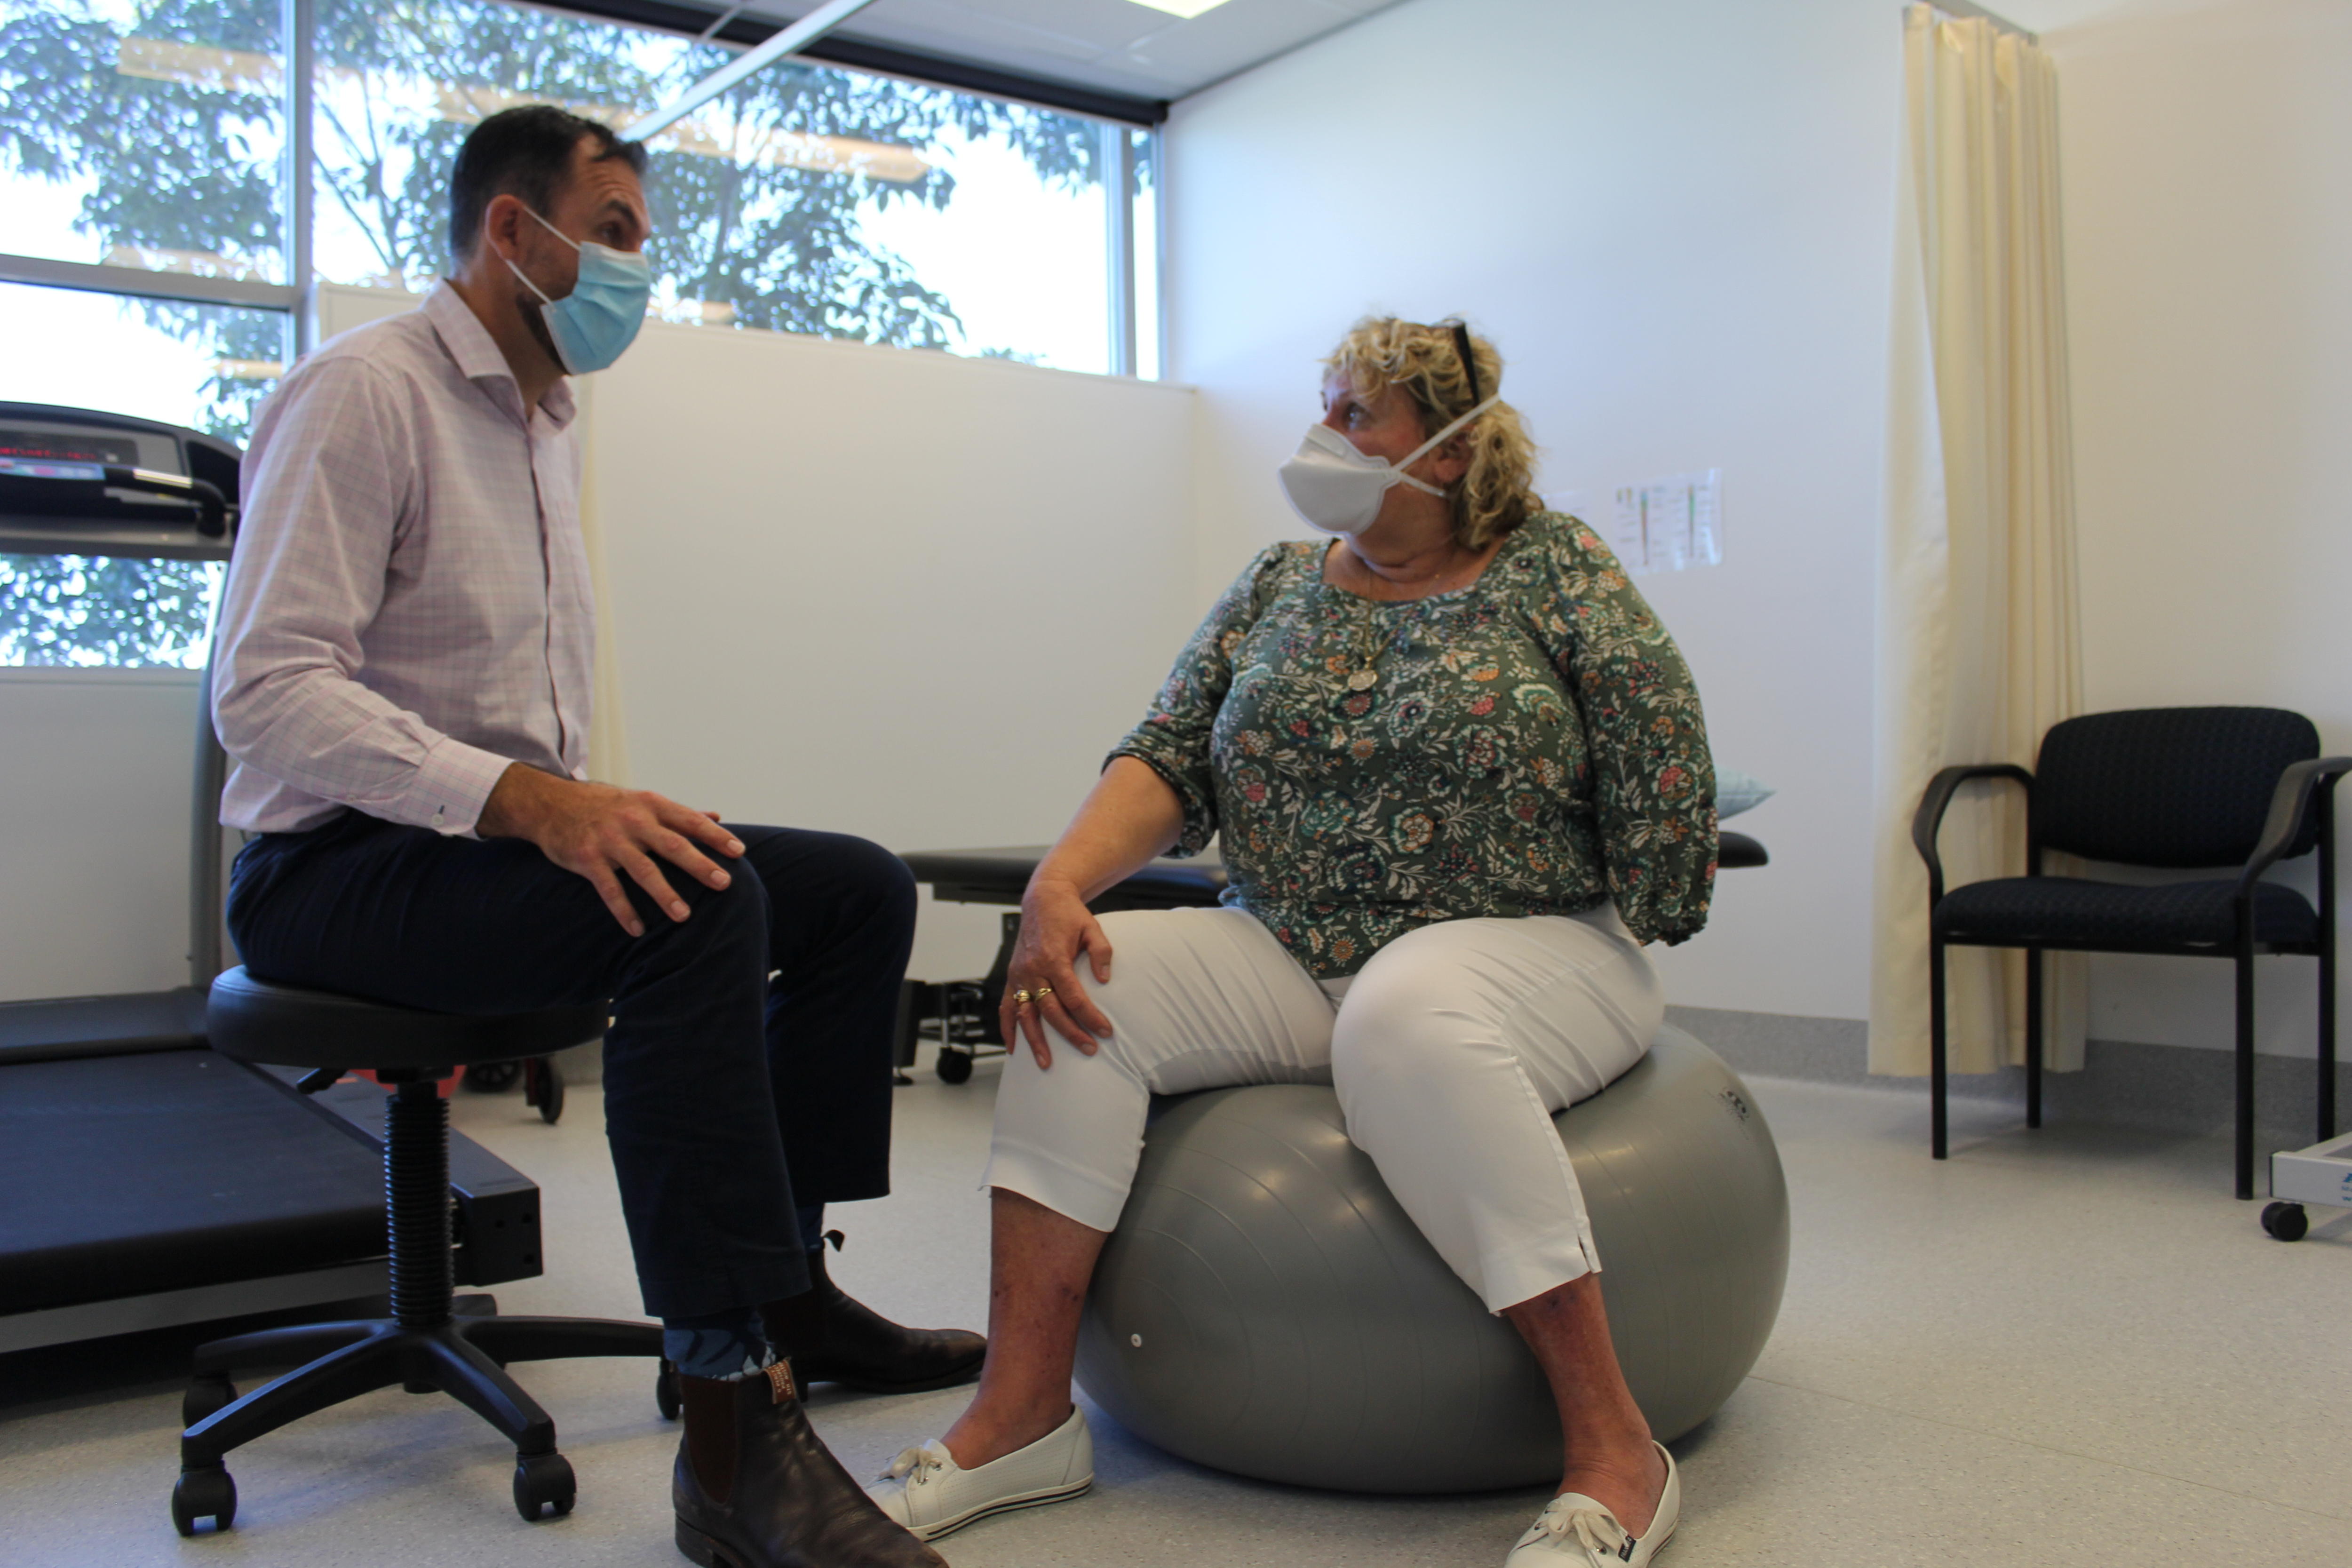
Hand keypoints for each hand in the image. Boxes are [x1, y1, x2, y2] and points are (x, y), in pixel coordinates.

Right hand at [478, 764, 742, 936]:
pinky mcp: (587, 859)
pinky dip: (624, 911)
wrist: (551, 803)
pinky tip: (638, 930)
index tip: (739, 852)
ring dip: (664, 894)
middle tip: (723, 883)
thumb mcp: (642, 801)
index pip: (690, 820)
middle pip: (672, 845)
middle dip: (699, 865)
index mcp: (651, 804)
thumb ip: (679, 813)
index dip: (715, 836)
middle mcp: (633, 821)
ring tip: (684, 916)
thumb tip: (716, 817)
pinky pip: (609, 890)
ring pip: (642, 870)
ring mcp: (609, 840)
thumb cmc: (606, 805)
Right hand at [1001, 877, 1116, 1068]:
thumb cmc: (1070, 914)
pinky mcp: (1012, 976)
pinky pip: (1006, 1006)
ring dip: (1035, 1040)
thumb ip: (1100, 953)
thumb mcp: (1092, 928)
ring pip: (1025, 1014)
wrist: (1043, 898)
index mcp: (1054, 959)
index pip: (1074, 998)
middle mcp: (1033, 970)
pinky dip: (1007, 1027)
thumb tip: (1104, 981)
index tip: (1105, 1031)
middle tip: (1089, 1049)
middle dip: (1070, 1033)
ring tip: (1045, 1063)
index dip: (1090, 1017)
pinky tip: (1013, 1047)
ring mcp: (1019, 975)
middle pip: (1051, 1011)